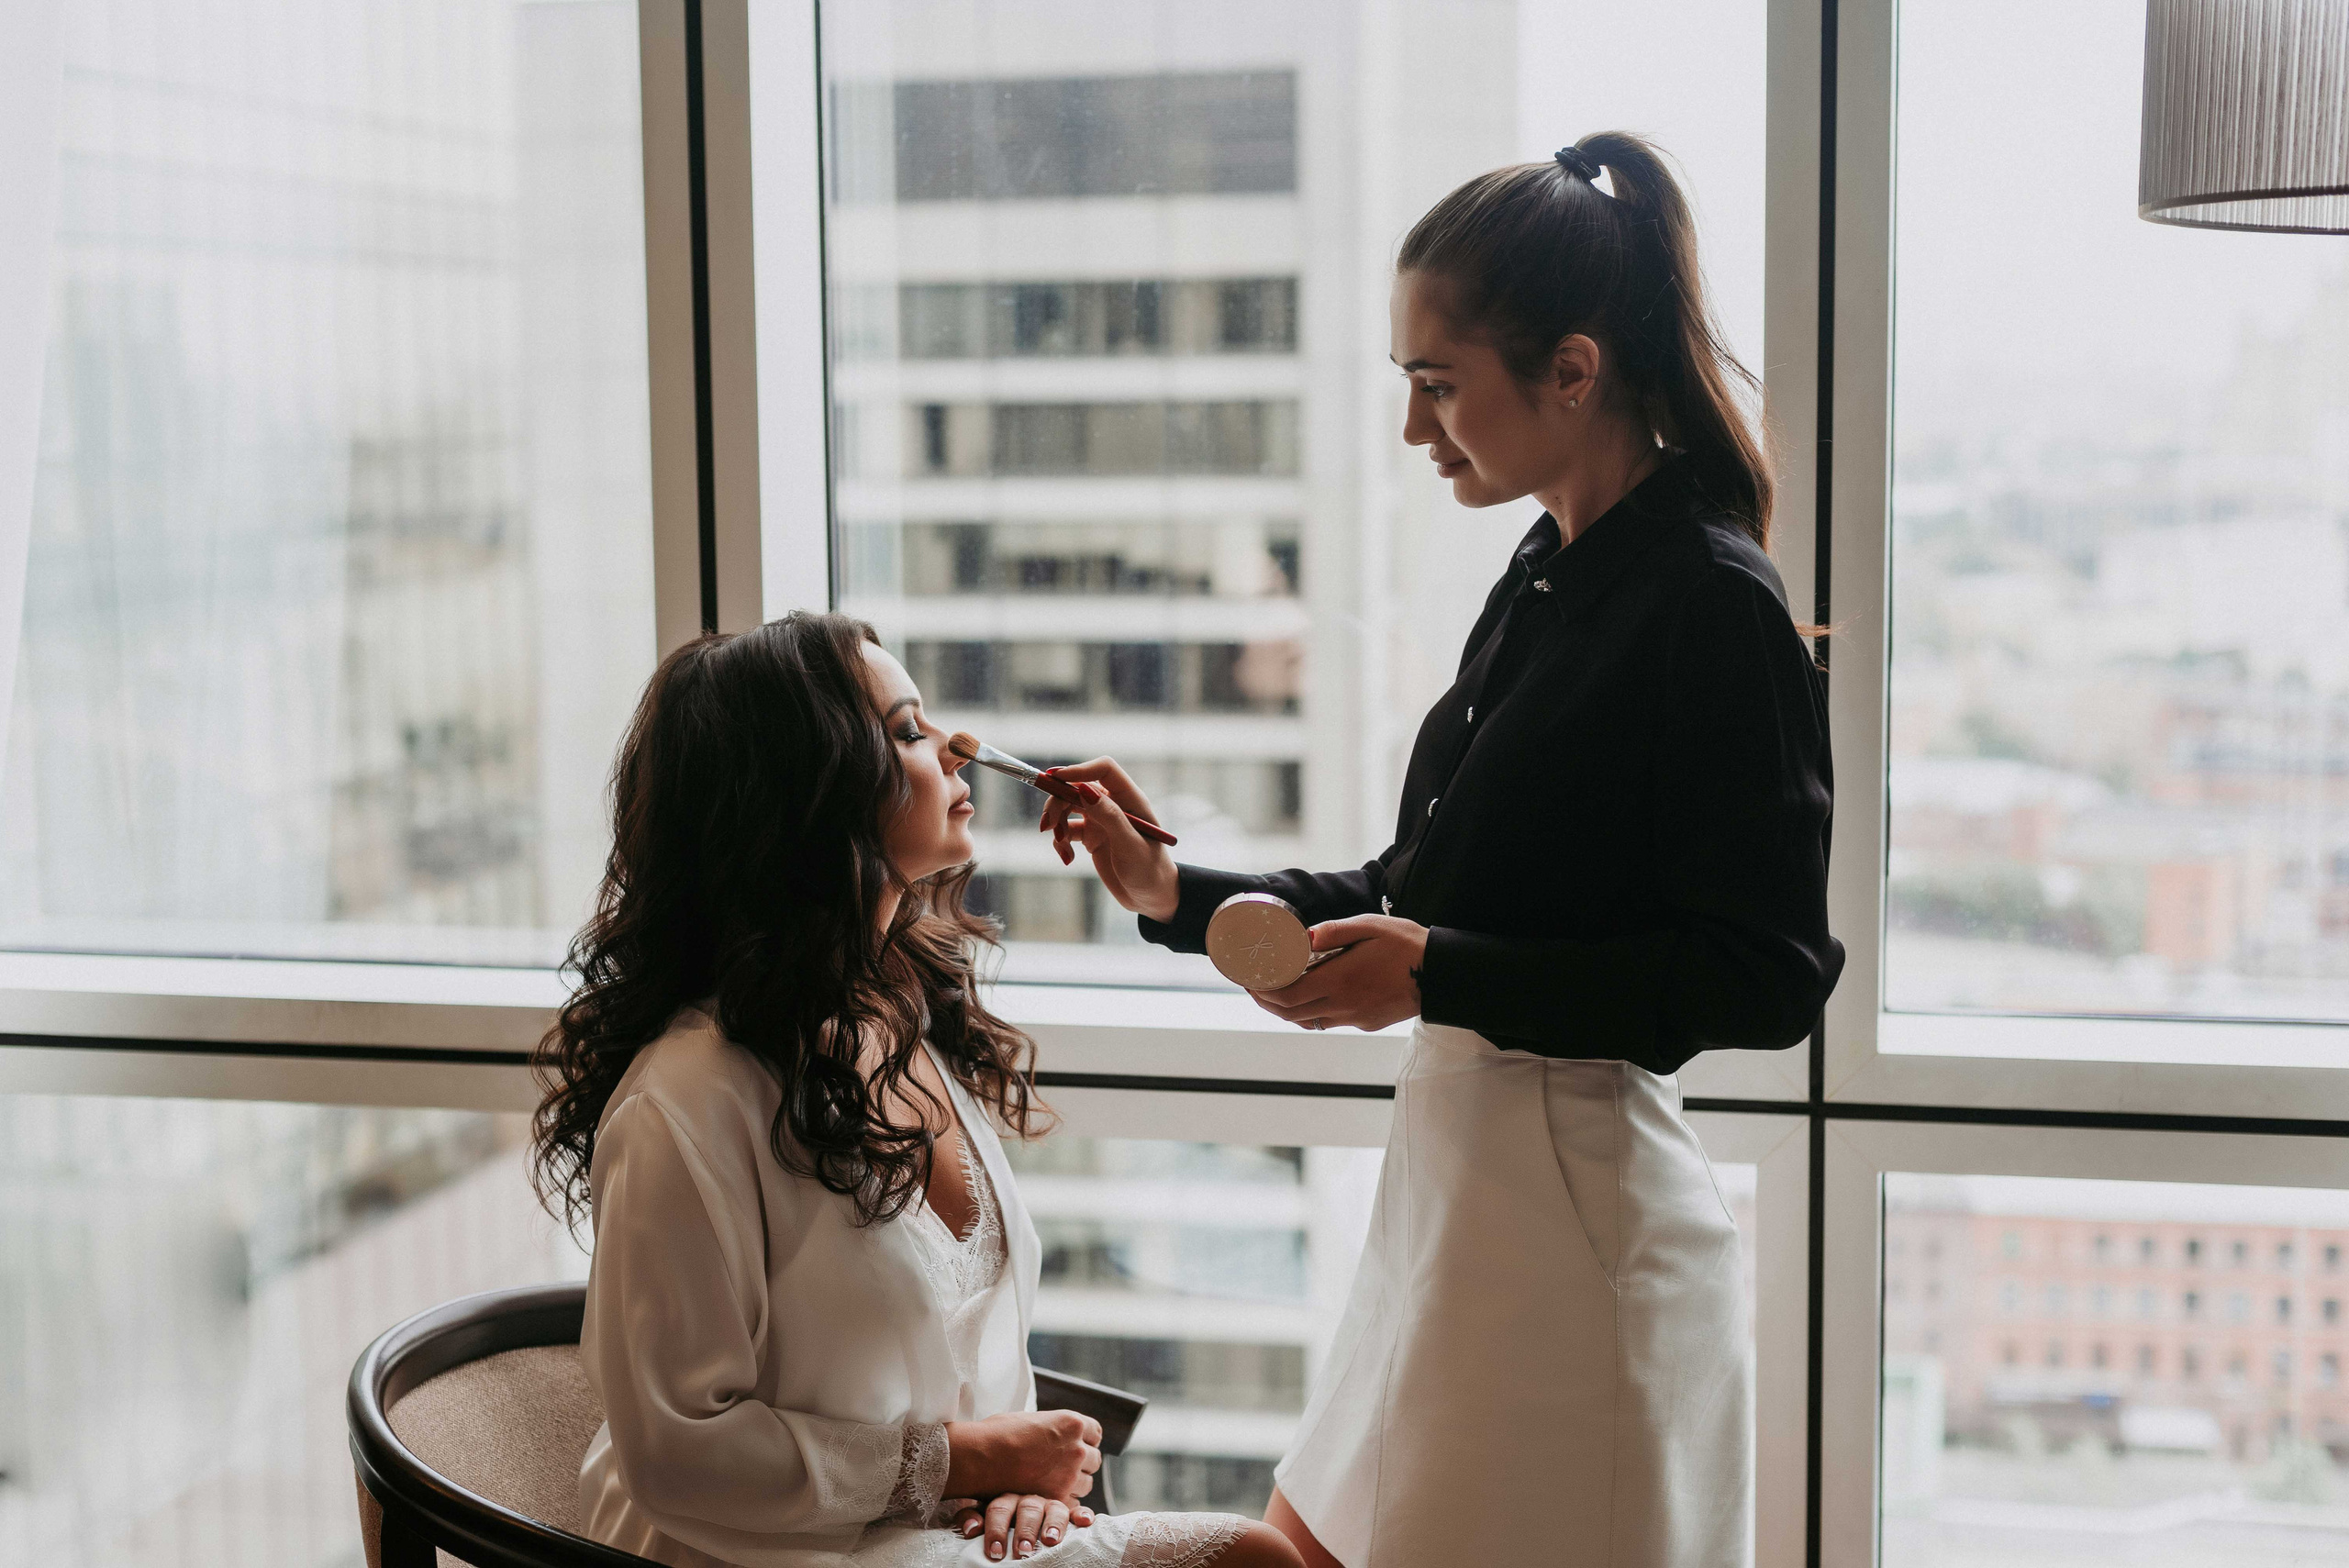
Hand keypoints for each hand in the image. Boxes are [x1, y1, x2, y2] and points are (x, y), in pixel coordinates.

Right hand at [943, 1410, 1101, 1507]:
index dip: (1085, 1440)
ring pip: (1087, 1484)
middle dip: (1082, 1463)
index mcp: (1071, 1423)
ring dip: (1075, 1483)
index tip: (1075, 1445)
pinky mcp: (1057, 1498)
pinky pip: (1073, 1504)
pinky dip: (1065, 1502)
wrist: (981, 1456)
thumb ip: (1051, 1428)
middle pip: (1094, 1460)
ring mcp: (1069, 1475)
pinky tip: (1049, 1497)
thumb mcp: (1031, 1419)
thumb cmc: (998, 1434)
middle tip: (1064, 1467)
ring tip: (1053, 1483)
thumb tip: (1052, 1433)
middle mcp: (1076, 1449)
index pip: (1095, 1433)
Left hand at [948, 1494, 1094, 1560]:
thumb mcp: (983, 1518)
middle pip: (1028, 1509)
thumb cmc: (999, 1520)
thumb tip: (969, 1529)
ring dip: (1053, 1524)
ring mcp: (1050, 1506)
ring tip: (1050, 1540)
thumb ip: (973, 1519)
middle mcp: (1029, 1500)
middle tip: (1023, 1550)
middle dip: (1025, 1530)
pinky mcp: (1068, 1514)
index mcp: (1006, 1499)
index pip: (999, 1509)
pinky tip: (1086, 1522)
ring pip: (1054, 1509)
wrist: (1017, 1514)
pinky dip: (1082, 1515)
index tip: (995, 1552)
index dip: (996, 1530)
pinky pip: (1078, 1510)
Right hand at [1037, 759, 1177, 923]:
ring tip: (1062, 847)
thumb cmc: (1149, 872)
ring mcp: (1101, 820)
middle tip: (1047, 825)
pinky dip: (1061, 842)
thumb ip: (1109, 817)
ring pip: (1068, 807)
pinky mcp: (1091, 836)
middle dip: (1058, 803)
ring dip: (1057, 824)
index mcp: (1131, 799)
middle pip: (1077, 787)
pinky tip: (1068, 859)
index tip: (1055, 778)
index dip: (1079, 770)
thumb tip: (1084, 790)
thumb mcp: (1130, 846)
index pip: (1104, 769)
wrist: (1151, 898)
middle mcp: (1114, 804)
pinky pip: (1067, 829)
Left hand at [1249, 915, 1427, 1031]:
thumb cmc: (1406, 945)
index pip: (1287, 995)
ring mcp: (1354, 1017)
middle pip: (1290, 1013)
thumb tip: (1304, 936)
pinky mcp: (1366, 1023)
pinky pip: (1329, 1022)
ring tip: (1277, 992)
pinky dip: (1311, 1012)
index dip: (1263, 991)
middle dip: (1267, 1001)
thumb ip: (1334, 930)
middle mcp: (1343, 1004)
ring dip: (1287, 1010)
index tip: (1250, 979)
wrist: (1441, 973)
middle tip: (1255, 986)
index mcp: (1339, 980)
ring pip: (1308, 1021)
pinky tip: (1311, 996)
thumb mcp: (1370, 926)